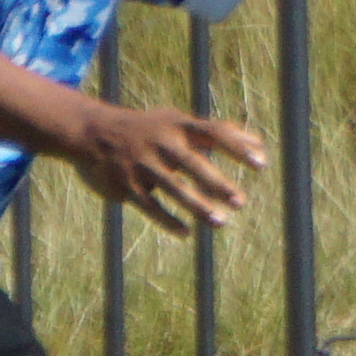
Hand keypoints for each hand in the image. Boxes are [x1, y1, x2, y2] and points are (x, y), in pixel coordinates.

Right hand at [66, 95, 267, 234]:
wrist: (94, 133)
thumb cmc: (152, 129)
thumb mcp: (182, 123)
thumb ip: (221, 133)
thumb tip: (260, 146)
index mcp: (179, 125)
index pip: (214, 132)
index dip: (237, 148)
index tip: (261, 164)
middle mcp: (161, 142)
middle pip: (193, 163)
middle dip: (217, 183)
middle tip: (240, 202)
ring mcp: (141, 163)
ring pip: (172, 187)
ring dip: (197, 206)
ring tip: (220, 222)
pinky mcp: (125, 184)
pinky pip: (149, 205)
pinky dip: (167, 220)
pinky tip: (186, 232)